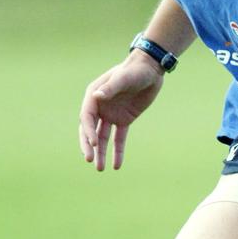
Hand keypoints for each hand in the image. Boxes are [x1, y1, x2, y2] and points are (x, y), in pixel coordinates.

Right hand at [79, 52, 164, 170]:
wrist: (150, 70)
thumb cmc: (135, 70)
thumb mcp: (123, 78)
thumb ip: (111, 88)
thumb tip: (97, 96)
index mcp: (94, 96)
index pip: (87, 118)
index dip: (88, 132)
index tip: (94, 144)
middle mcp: (99, 106)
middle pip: (90, 130)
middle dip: (89, 145)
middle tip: (90, 160)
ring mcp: (111, 114)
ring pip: (102, 137)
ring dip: (101, 153)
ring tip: (100, 169)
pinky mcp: (123, 120)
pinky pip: (118, 138)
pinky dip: (117, 151)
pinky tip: (117, 166)